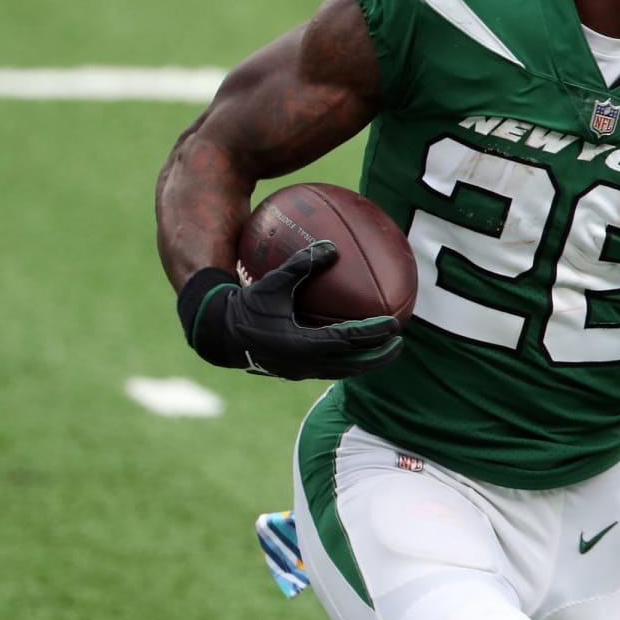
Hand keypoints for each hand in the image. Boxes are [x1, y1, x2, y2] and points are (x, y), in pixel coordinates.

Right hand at [217, 241, 403, 379]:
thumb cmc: (246, 306)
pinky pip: (330, 368)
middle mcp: (305, 363)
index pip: (348, 341)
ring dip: (365, 362)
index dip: (374, 334)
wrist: (220, 335)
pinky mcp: (296, 372)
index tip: (395, 325)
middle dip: (379, 356)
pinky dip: (347, 360)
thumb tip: (331, 246)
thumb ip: (301, 265)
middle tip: (400, 342)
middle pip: (353, 365)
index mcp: (302, 344)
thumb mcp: (273, 283)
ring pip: (342, 371)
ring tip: (384, 349)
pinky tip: (354, 347)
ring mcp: (301, 372)